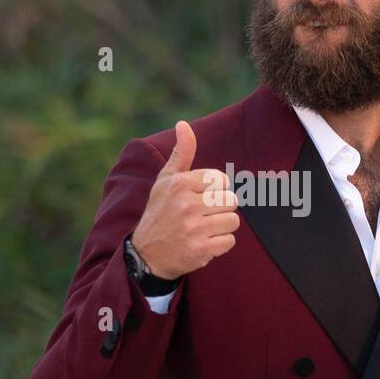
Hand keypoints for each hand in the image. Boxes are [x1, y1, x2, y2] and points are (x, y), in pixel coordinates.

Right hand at [130, 121, 239, 279]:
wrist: (146, 254)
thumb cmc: (160, 211)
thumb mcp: (166, 180)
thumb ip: (181, 153)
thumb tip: (183, 124)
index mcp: (180, 183)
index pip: (221, 180)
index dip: (214, 190)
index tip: (199, 198)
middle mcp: (186, 204)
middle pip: (231, 200)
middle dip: (220, 209)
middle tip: (201, 216)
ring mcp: (193, 228)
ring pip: (233, 221)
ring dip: (221, 227)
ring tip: (202, 229)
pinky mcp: (200, 250)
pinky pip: (229, 241)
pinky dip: (219, 244)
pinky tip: (203, 243)